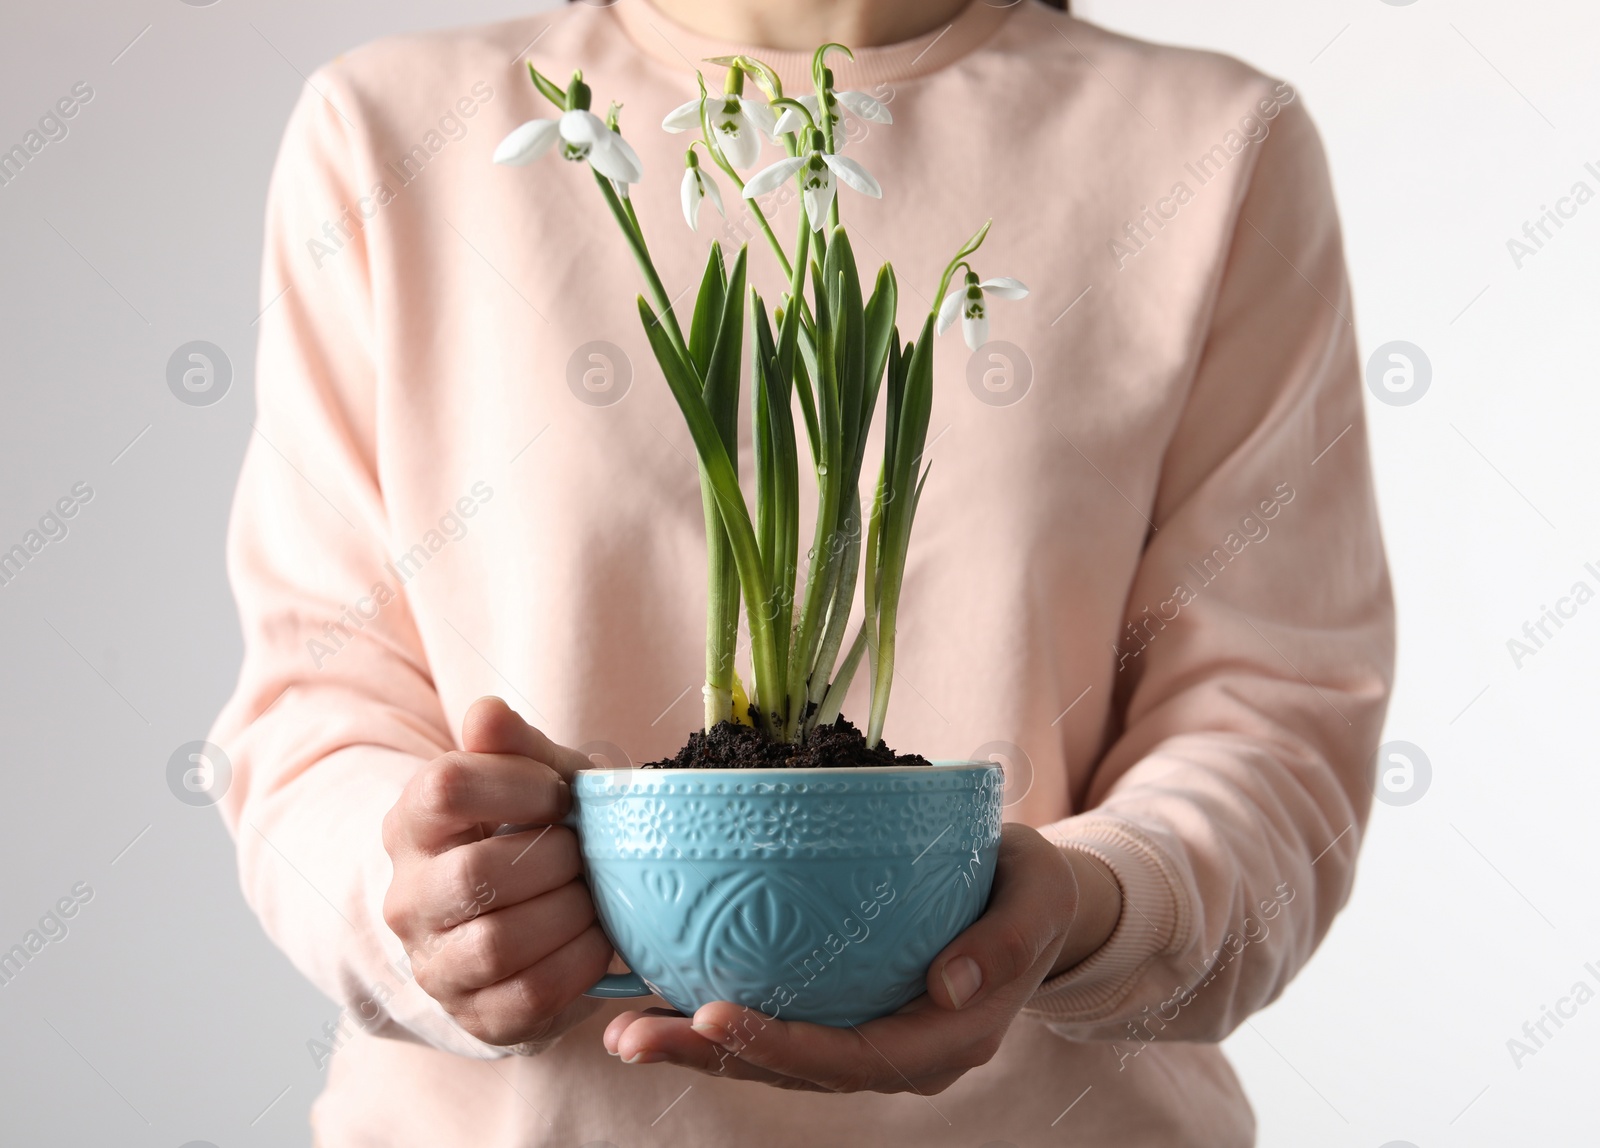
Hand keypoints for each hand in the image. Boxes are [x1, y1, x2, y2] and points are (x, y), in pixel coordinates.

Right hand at [382, 697, 613, 1046]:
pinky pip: (529, 996)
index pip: (446, 787)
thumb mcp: (533, 780)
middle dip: (554, 859)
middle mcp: (407, 897)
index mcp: (412, 823)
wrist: (526, 922)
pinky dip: (579, 964)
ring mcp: (434, 963)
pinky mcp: (474, 1014)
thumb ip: (514, 745)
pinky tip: (599, 940)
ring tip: (593, 897)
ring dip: (568, 915)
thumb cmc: (533, 834)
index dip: (520, 785)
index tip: (561, 795)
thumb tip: (487, 714)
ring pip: (498, 943)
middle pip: (476, 874)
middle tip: (584, 853)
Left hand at [601, 823, 1122, 1092]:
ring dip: (699, 1047)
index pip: (852, 1058)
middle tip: (635, 1032)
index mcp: (947, 1039)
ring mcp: (870, 1039)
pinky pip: (780, 1026)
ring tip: (624, 1027)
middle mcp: (900, 1055)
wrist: (1035, 902)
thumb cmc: (1032, 891)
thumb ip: (1005, 940)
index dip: (781, 1046)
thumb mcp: (1038, 897)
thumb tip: (952, 983)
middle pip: (797, 1069)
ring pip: (777, 1059)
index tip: (715, 1012)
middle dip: (713, 1057)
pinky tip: (659, 996)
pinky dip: (720, 1020)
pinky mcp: (847, 1012)